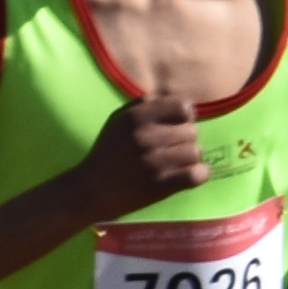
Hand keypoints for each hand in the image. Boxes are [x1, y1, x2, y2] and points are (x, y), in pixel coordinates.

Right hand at [74, 86, 213, 218]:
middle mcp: (147, 136)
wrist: (89, 191)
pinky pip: (198, 174)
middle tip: (171, 150)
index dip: (184, 116)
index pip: (183, 107)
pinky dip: (198, 175)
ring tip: (175, 164)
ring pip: (196, 152)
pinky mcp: (161, 186)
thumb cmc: (105, 154)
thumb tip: (168, 97)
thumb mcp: (117, 121)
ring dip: (189, 159)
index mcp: (137, 117)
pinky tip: (187, 177)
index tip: (177, 126)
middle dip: (184, 140)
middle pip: (192, 131)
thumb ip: (142, 105)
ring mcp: (155, 162)